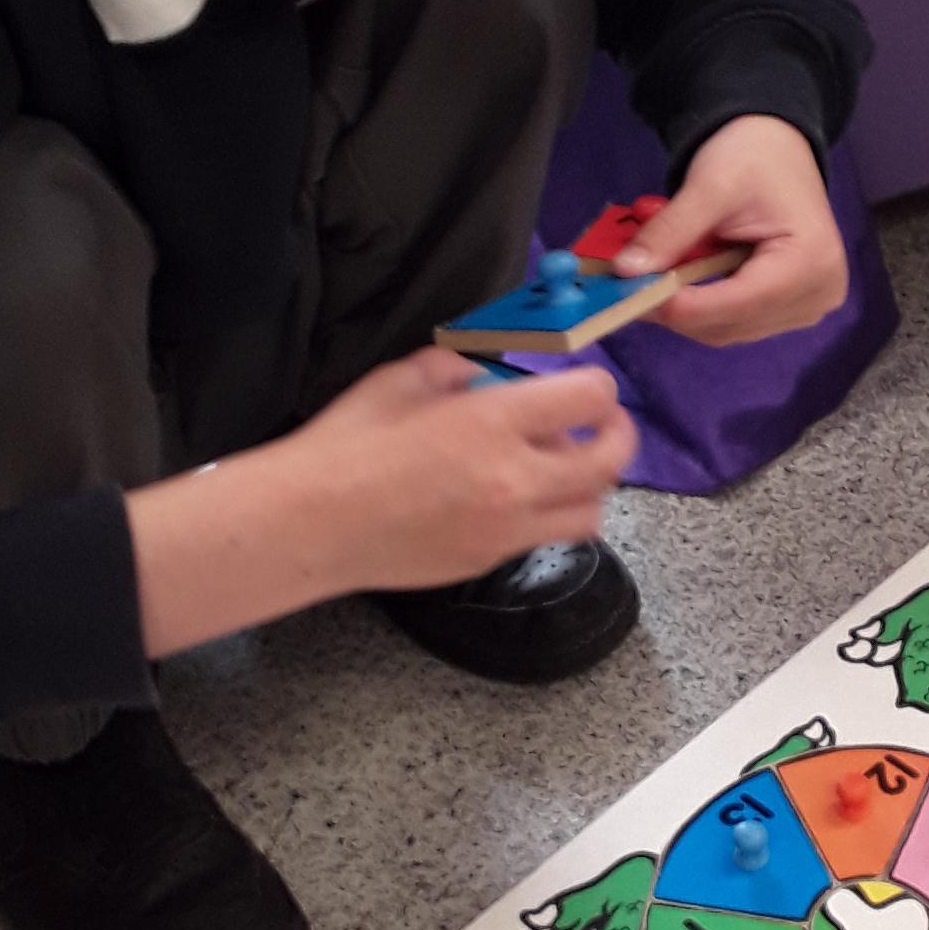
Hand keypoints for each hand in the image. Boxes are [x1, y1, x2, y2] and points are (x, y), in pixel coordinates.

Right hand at [127, 348, 635, 653]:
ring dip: (588, 486)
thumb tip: (481, 375)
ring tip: (561, 470)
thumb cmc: (346, 445)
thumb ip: (453, 369)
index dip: (596, 386)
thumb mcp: (398, 380)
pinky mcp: (490, 561)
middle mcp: (516, 478)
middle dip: (617, 435)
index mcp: (494, 422)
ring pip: (591, 512)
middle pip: (610, 461)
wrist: (311, 524)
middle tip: (602, 425)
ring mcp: (507, 529)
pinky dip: (545, 516)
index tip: (581, 384)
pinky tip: (512, 500)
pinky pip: (544, 538)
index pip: (590, 398)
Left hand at [615, 114, 850, 347]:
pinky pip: (736, 324)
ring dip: (686, 312)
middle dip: (677, 310)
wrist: (776, 147)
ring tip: (652, 282)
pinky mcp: (792, 311)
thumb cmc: (751, 157)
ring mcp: (808, 308)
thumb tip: (626, 272)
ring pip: (729, 331)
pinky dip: (702, 309)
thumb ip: (670, 231)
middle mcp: (818, 296)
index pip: (738, 303)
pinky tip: (681, 285)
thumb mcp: (708, 187)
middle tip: (628, 290)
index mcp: (810, 262)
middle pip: (731, 325)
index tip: (631, 295)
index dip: (682, 306)